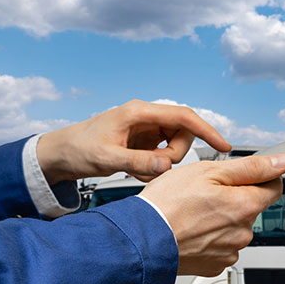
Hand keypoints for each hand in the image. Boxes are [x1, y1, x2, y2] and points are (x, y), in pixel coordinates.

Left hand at [36, 100, 230, 183]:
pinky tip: (134, 171)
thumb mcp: (107, 159)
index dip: (207, 130)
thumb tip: (167, 165)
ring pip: (174, 147)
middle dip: (174, 156)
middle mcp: (146, 117)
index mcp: (140, 112)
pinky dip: (154, 167)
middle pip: (183, 134)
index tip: (224, 146)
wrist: (60, 154)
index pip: (184, 117)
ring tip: (137, 170)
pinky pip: (163, 156)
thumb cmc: (78, 149)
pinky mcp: (144, 142)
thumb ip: (138, 162)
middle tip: (152, 168)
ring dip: (163, 163)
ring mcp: (146, 130)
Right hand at [139, 154, 284, 276]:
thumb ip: (250, 167)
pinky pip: (219, 246)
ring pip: (233, 227)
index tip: (247, 174)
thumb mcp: (208, 171)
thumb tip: (281, 163)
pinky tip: (190, 230)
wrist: (141, 241)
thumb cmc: (167, 205)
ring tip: (192, 213)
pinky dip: (208, 238)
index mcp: (245, 206)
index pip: (274, 188)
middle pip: (250, 208)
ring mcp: (229, 251)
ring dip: (219, 219)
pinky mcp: (214, 265)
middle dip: (233, 198)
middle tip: (204, 192)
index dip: (261, 176)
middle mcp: (243, 232)